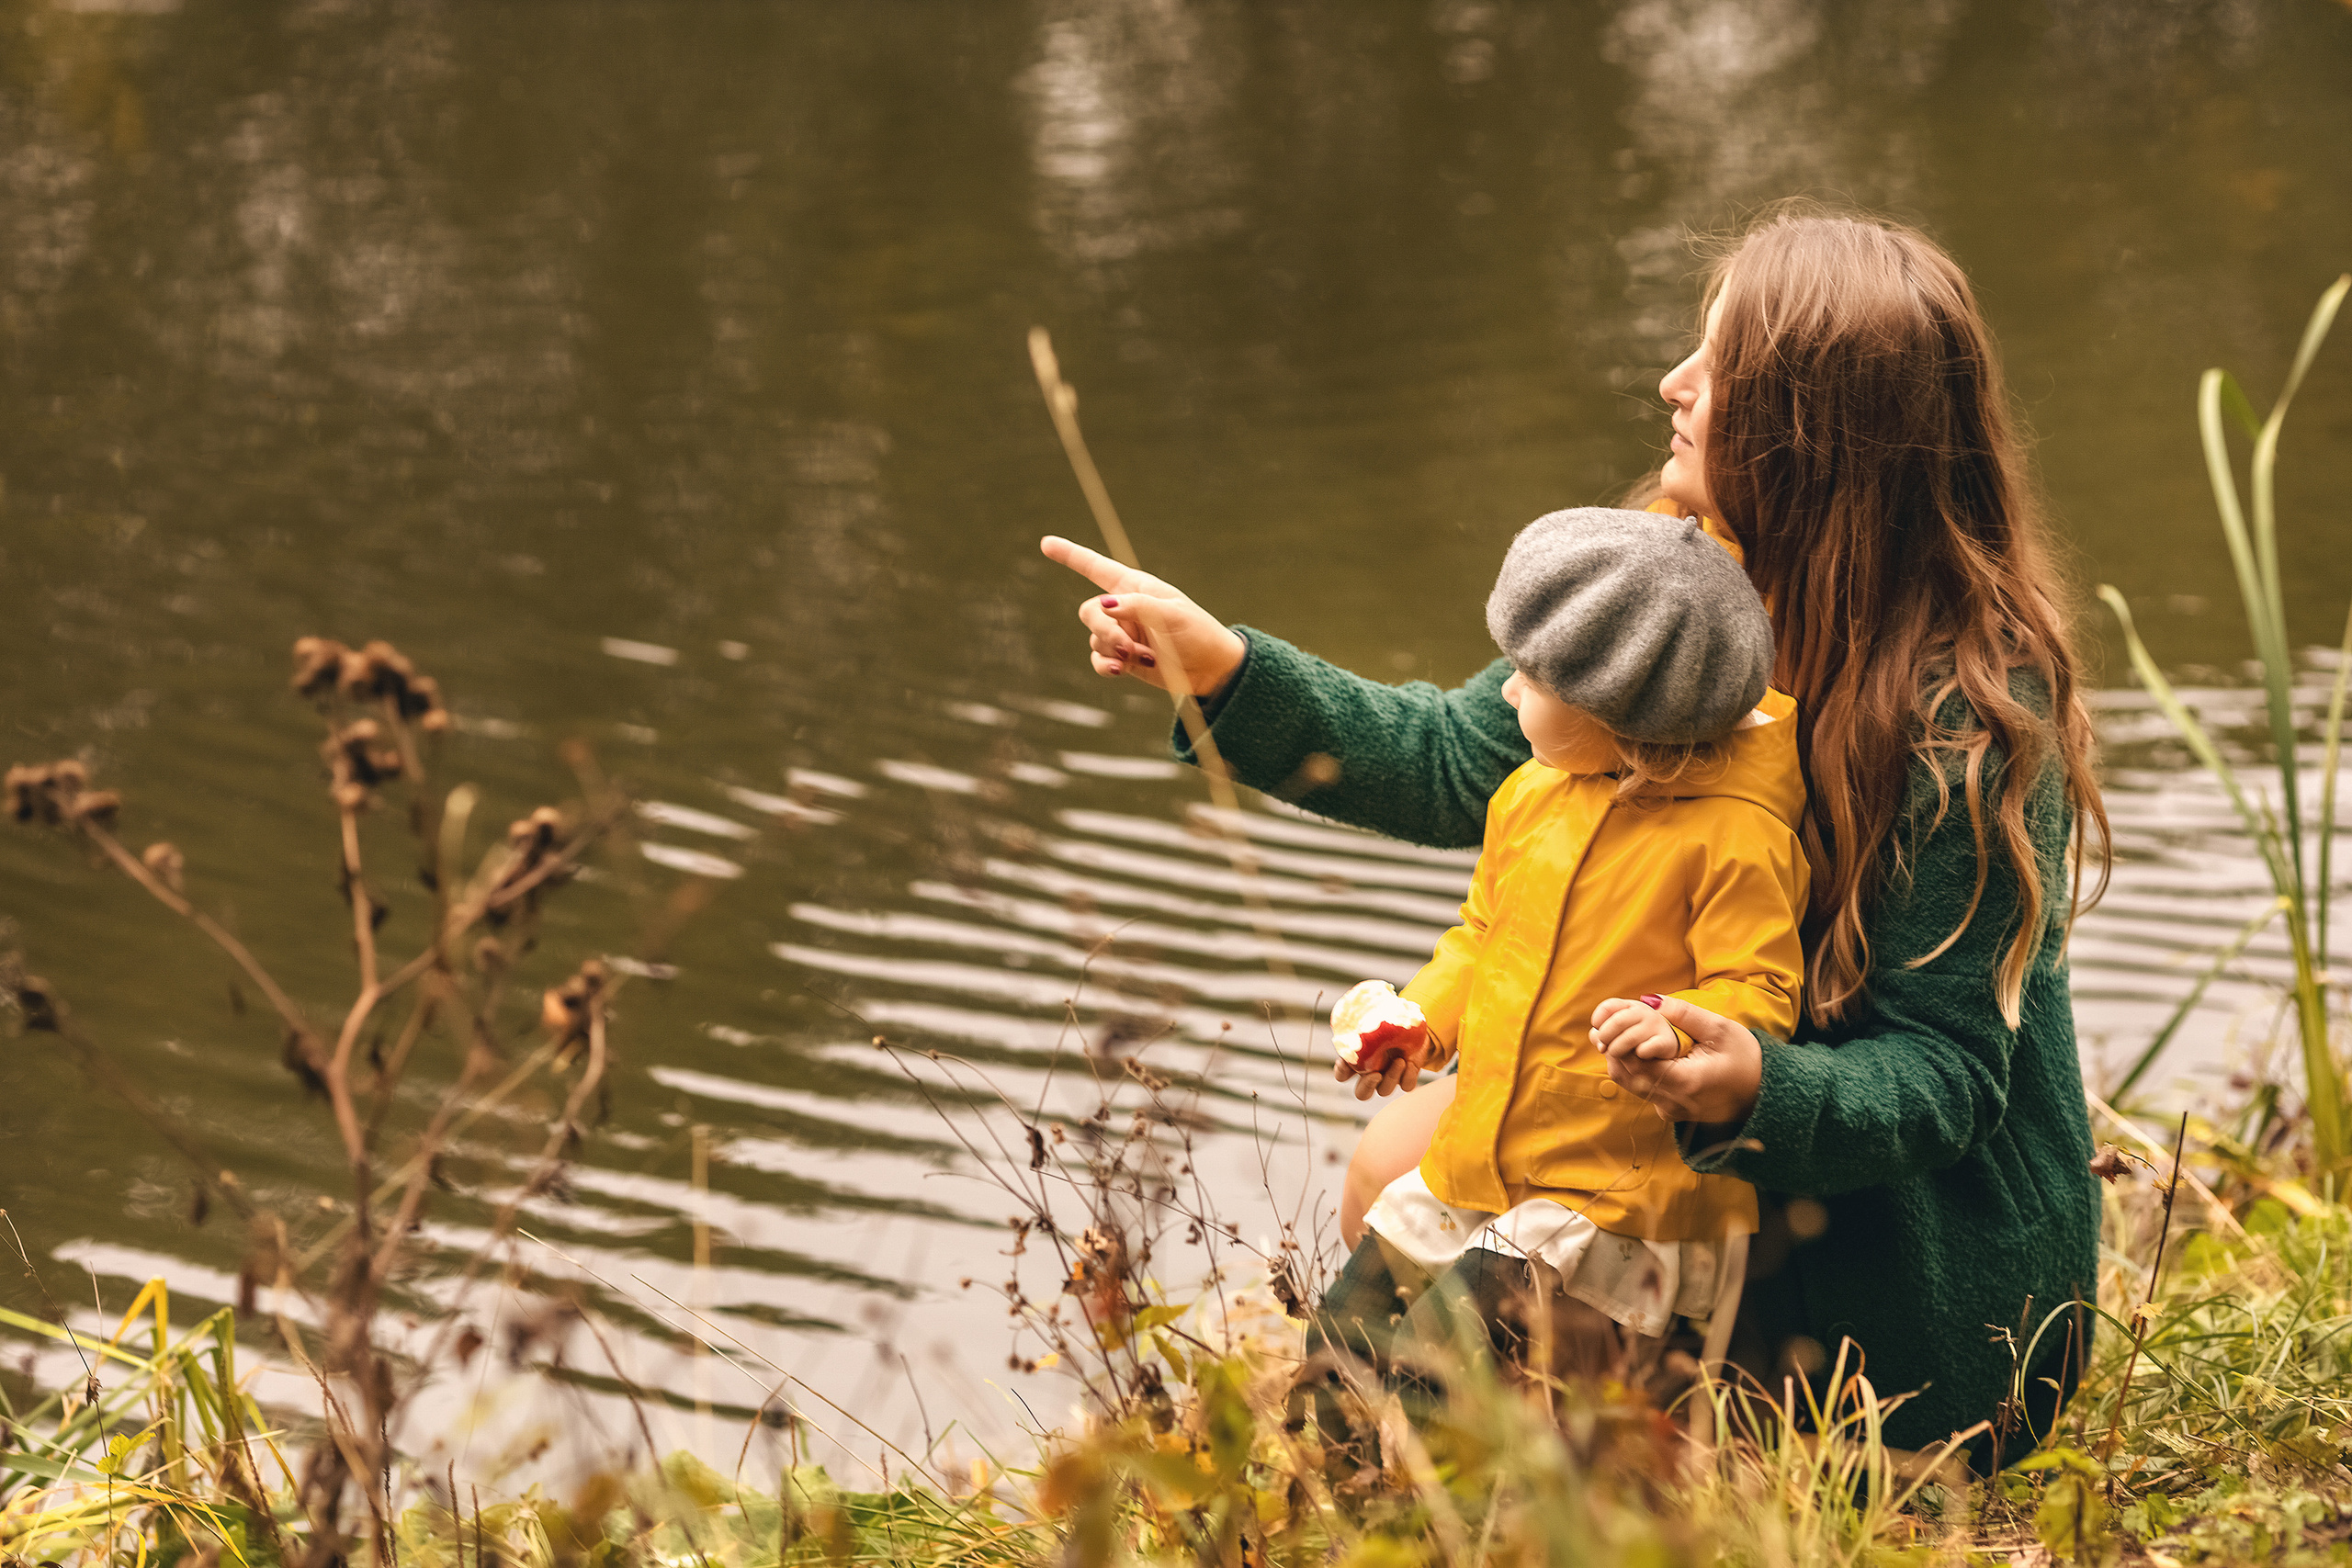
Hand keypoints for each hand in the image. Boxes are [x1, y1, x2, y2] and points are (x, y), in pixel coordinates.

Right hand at [1040, 535, 1247, 699]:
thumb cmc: (1197, 633)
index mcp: (1135, 587)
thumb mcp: (1172, 614)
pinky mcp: (1123, 659)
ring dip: (1115, 651)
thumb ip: (1137, 606)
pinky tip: (1121, 671)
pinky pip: (1099, 660)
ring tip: (1143, 658)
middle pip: (1090, 612)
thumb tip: (1104, 605)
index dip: (1070, 555)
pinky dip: (1107, 666)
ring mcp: (1122, 633)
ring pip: (1094, 639)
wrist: (1211, 668)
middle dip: (1104, 630)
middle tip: (1128, 647)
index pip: (1096, 567)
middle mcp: (1124, 608)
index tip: (1046, 543)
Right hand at [1332, 1025, 1432, 1099]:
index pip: (1342, 1074)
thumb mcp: (1373, 1022)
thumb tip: (1351, 1017)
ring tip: (1400, 1060)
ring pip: (1385, 1091)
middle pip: (1362, 1094)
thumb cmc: (1387, 1022)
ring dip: (1392, 1077)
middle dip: (1367, 1087)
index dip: (1341, 1072)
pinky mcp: (1407, 1077)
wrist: (1412, 1026)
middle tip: (1375, 1074)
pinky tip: (1410, 1064)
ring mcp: (1389, 1077)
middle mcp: (1371, 1073)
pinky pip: (1406, 1086)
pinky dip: (1408, 1077)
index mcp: (1358, 1062)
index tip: (1345, 1062)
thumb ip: (1361, 1025)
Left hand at [1588, 993, 1762, 1124]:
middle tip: (1601, 1030)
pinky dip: (1634, 1073)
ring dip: (1620, 1063)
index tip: (1609, 1025)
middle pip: (1630, 1078)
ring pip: (1633, 1088)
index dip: (1620, 1045)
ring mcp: (1673, 1112)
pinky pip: (1645, 1093)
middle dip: (1613, 1052)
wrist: (1766, 1093)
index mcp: (1686, 1083)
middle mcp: (1675, 1103)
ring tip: (1609, 1038)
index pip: (1638, 1065)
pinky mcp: (1673, 1113)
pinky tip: (1631, 1053)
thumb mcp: (1720, 1029)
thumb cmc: (1747, 1059)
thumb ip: (1683, 1014)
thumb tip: (1649, 999)